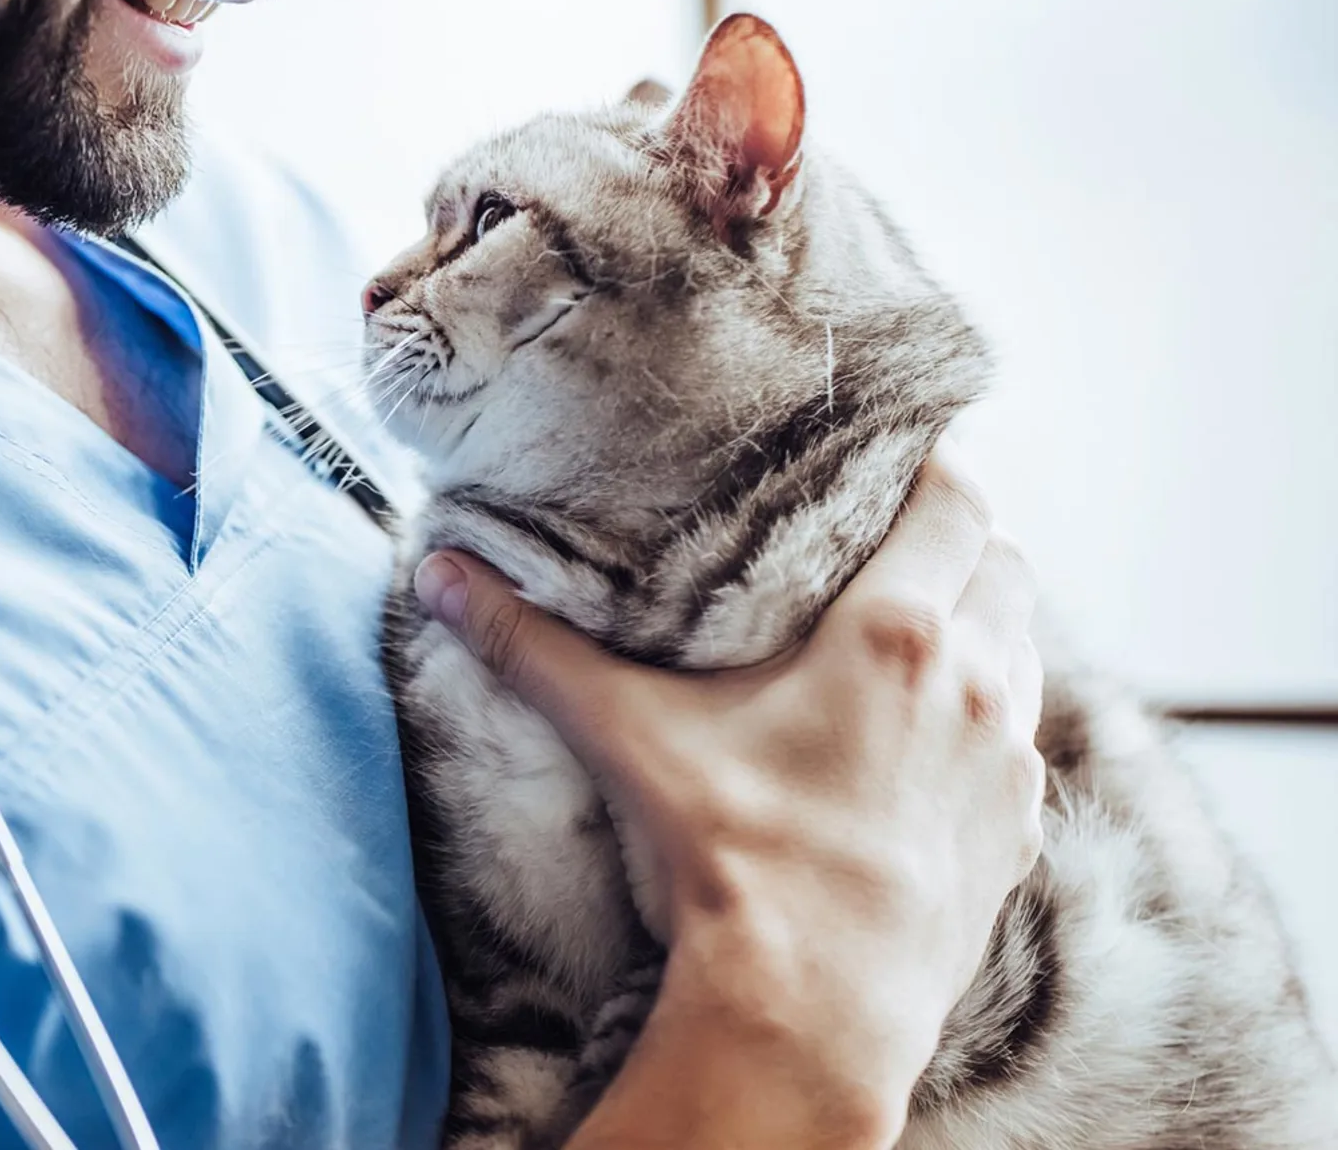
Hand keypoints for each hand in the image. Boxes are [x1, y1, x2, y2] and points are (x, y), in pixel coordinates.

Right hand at [414, 445, 1044, 1147]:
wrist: (811, 1009)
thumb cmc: (729, 859)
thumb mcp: (627, 736)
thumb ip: (535, 648)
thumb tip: (442, 576)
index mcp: (895, 634)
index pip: (958, 499)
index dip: (935, 464)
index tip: (900, 455)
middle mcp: (976, 683)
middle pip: (1003, 564)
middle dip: (958, 542)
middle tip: (892, 541)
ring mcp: (1009, 765)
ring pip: (1022, 650)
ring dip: (983, 628)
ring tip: (913, 635)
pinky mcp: (1018, 835)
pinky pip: (1022, 746)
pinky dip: (989, 722)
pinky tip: (929, 745)